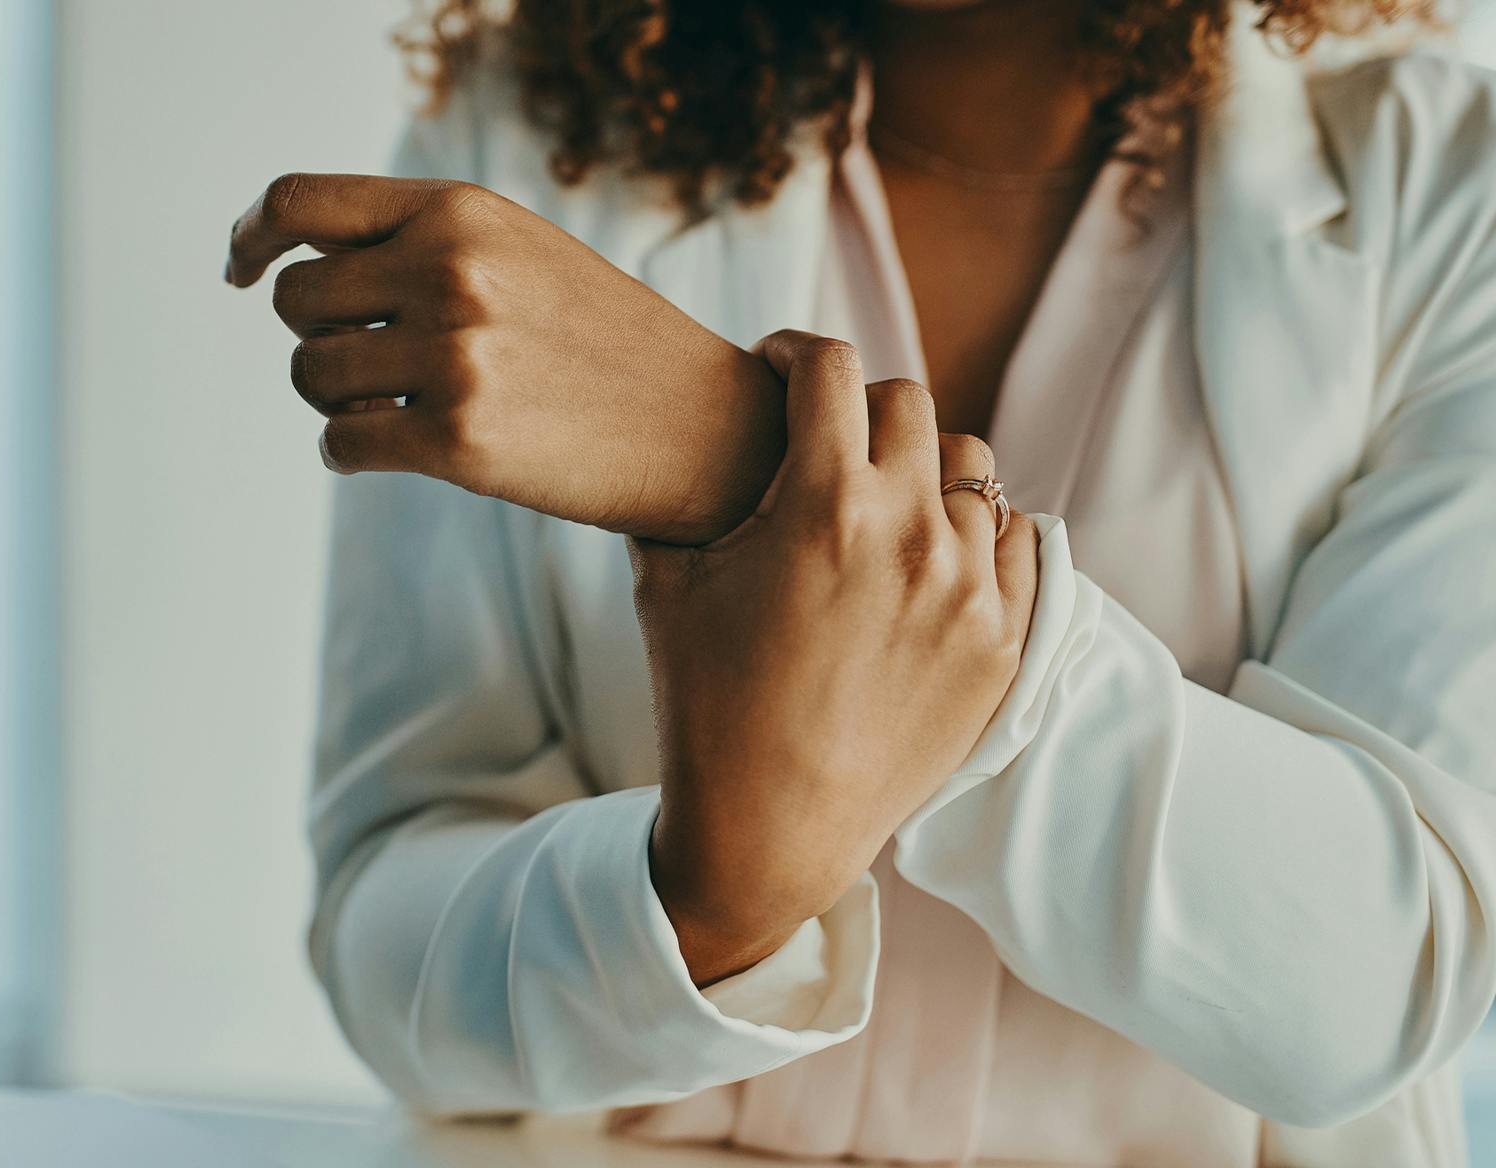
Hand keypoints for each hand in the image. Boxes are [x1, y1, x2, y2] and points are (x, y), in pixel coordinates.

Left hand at [225, 173, 784, 543]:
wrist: (702, 426)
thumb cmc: (599, 342)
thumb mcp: (517, 252)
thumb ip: (416, 241)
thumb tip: (293, 262)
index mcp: (458, 211)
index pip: (300, 204)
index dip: (251, 238)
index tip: (241, 271)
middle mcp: (450, 270)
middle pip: (293, 302)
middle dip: (316, 338)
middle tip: (372, 365)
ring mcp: (455, 354)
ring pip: (308, 376)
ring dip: (335, 400)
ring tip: (398, 408)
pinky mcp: (458, 440)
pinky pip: (340, 443)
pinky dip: (351, 452)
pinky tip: (398, 450)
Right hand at [629, 331, 1040, 985]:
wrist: (772, 830)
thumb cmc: (705, 707)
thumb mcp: (667, 586)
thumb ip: (682, 495)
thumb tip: (684, 441)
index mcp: (825, 506)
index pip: (831, 368)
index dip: (795, 353)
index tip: (778, 369)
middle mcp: (913, 534)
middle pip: (907, 403)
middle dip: (858, 407)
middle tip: (826, 438)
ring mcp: (971, 590)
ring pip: (971, 469)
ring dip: (922, 468)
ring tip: (883, 503)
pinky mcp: (1004, 642)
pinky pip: (1017, 540)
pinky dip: (978, 532)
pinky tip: (933, 551)